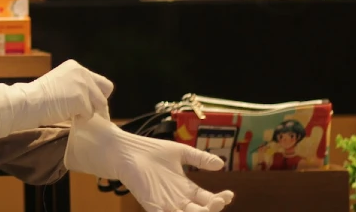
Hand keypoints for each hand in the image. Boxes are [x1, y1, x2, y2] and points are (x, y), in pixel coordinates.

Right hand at [0, 60, 113, 139]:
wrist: (28, 102)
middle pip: (105, 90)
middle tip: (88, 112)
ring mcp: (82, 85)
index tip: (91, 104)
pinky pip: (89, 114)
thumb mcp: (61, 83)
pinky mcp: (81, 99)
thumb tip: (92, 102)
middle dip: (99, 103)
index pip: (99, 81)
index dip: (96, 94)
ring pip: (99, 104)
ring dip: (88, 112)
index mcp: (75, 67)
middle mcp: (82, 72)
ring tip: (71, 114)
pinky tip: (67, 115)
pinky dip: (80, 119)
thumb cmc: (39, 97)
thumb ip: (76, 86)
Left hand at [66, 115, 234, 211]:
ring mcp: (166, 204)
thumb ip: (200, 158)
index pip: (209, 200)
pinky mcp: (153, 206)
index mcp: (186, 189)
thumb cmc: (151, 151)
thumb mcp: (181, 153)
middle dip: (214, 208)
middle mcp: (178, 200)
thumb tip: (221, 164)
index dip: (221, 200)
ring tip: (210, 206)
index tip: (229, 194)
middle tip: (219, 199)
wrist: (126, 151)